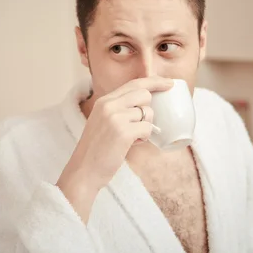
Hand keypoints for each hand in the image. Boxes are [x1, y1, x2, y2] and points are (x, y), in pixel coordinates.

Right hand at [56, 76, 173, 221]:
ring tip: (131, 138)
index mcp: (104, 101)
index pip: (134, 83)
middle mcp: (109, 105)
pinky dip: (144, 138)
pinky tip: (131, 144)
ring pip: (147, 113)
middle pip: (144, 94)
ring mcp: (115, 118)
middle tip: (140, 125)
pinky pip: (147, 128)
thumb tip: (145, 104)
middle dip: (149, 110)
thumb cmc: (97, 149)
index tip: (169, 83)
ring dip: (144, 127)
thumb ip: (119, 109)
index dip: (154, 81)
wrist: (83, 170)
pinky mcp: (123, 132)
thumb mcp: (103, 121)